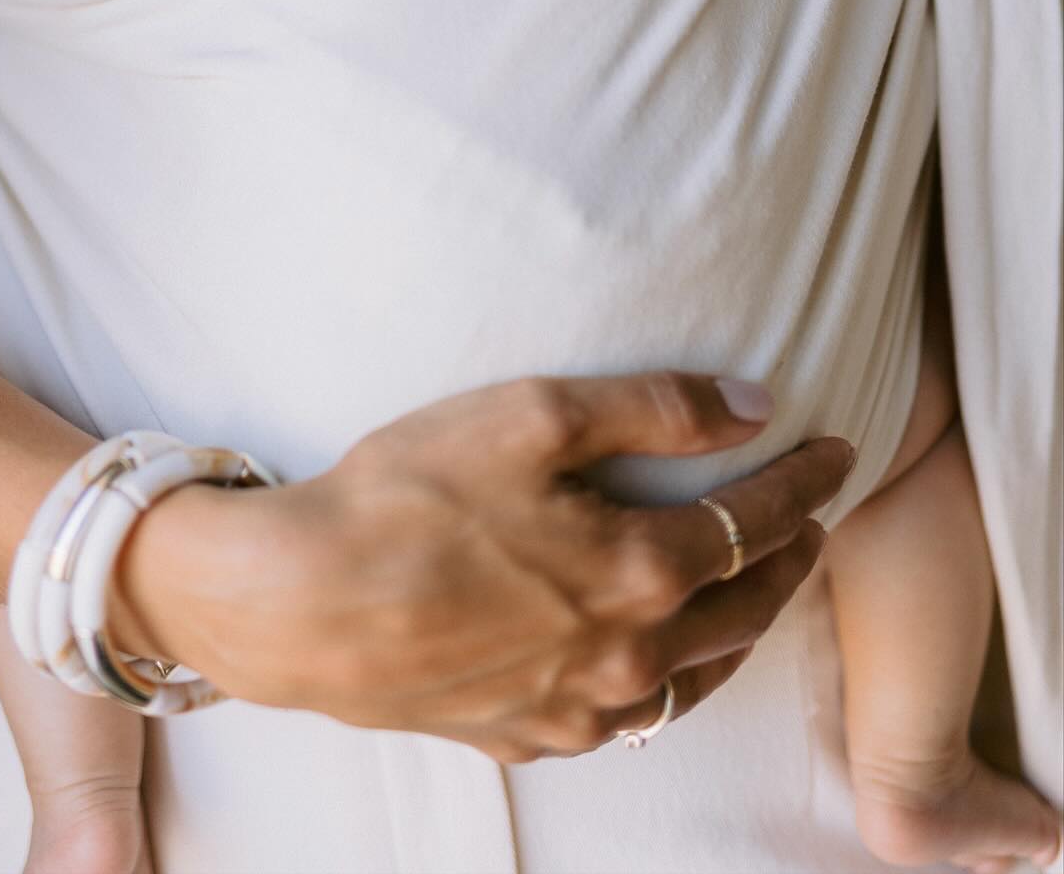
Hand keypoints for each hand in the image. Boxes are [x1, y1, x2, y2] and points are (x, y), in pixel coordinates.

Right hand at [115, 372, 852, 762]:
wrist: (300, 603)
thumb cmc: (407, 496)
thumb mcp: (531, 414)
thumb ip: (653, 407)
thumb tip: (753, 402)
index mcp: (639, 571)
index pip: (756, 519)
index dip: (805, 481)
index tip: (838, 447)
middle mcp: (626, 656)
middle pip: (742, 606)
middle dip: (792, 557)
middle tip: (815, 522)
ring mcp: (576, 710)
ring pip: (695, 677)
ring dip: (740, 629)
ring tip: (753, 591)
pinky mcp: (523, 735)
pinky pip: (627, 718)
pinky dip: (666, 681)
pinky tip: (650, 662)